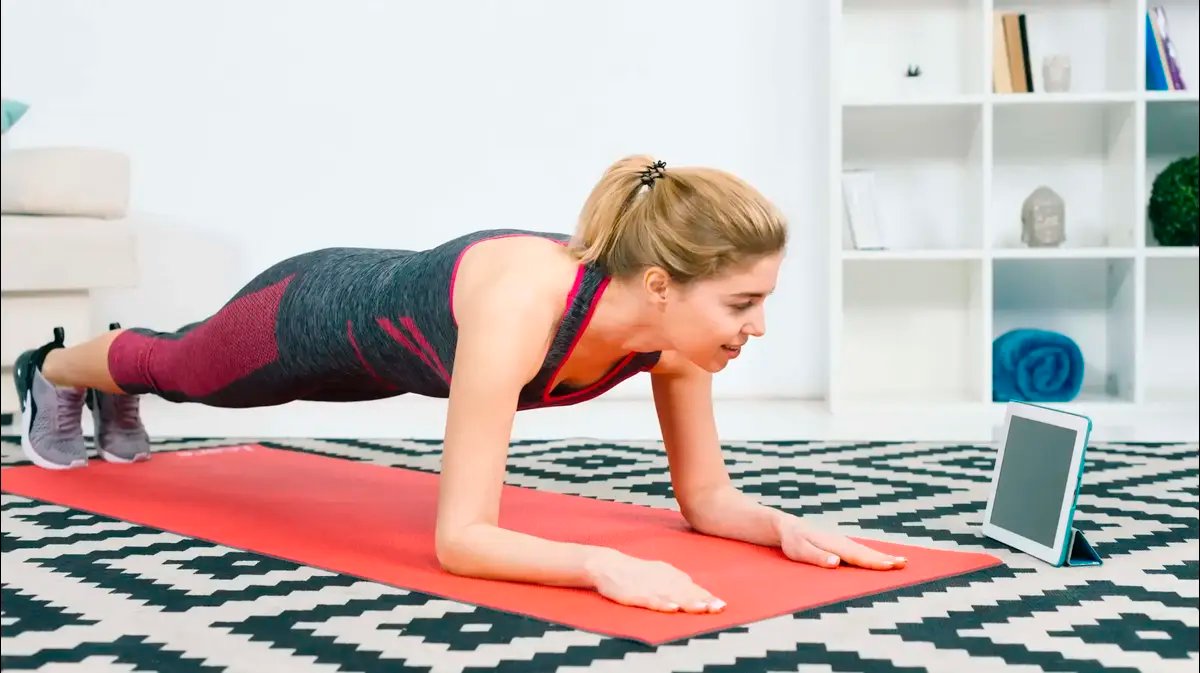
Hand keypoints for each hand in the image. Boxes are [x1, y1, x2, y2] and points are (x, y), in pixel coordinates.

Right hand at [586, 549, 725, 613]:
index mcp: (669, 574)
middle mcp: (663, 578)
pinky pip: (651, 599)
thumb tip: (695, 591)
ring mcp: (649, 586)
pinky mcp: (636, 593)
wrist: (607, 564)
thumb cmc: (634, 571)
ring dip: (689, 602)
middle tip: (719, 607)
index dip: (706, 596)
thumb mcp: (658, 572)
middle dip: (704, 600)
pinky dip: (663, 604)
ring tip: (704, 608)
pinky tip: (673, 608)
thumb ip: (675, 582)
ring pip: (673, 595)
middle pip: (686, 591)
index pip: (691, 587)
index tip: (722, 604)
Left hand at [778, 517, 906, 570]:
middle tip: (904, 563)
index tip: (890, 566)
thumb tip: (837, 563)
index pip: (857, 556)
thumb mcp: (799, 550)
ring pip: (865, 551)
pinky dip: (873, 554)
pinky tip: (881, 558)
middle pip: (866, 552)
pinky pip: (860, 551)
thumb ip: (817, 556)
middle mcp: (841, 542)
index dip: (874, 562)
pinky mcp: (840, 544)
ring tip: (900, 561)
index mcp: (833, 545)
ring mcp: (842, 542)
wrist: (787, 526)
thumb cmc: (792, 541)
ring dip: (883, 556)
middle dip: (885, 559)